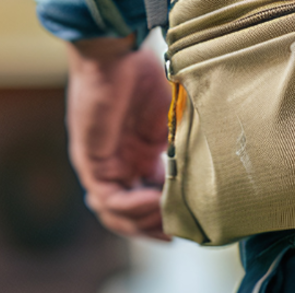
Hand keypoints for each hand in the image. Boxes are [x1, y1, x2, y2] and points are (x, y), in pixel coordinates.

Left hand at [66, 37, 172, 241]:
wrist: (115, 55)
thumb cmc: (143, 77)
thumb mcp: (171, 124)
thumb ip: (181, 152)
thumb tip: (205, 179)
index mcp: (134, 157)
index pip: (145, 199)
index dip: (164, 217)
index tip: (187, 227)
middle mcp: (115, 166)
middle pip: (128, 215)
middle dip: (152, 229)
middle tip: (177, 236)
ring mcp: (100, 166)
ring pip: (115, 214)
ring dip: (141, 223)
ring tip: (166, 223)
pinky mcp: (89, 162)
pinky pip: (108, 199)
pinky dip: (130, 207)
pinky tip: (152, 202)